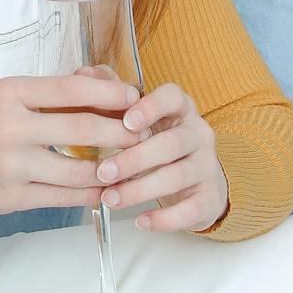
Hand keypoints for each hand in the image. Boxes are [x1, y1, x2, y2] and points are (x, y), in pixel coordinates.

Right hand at [0, 68, 135, 214]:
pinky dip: (91, 194)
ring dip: (113, 170)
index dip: (111, 93)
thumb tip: (105, 90)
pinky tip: (106, 190)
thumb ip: (50, 95)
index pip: (72, 88)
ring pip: (79, 170)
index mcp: (11, 93)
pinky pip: (63, 197)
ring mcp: (11, 166)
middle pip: (84, 129)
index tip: (134, 98)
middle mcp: (11, 127)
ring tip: (132, 166)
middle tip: (144, 135)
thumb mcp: (7, 95)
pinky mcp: (11, 197)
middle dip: (123, 133)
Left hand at [95, 81, 228, 234]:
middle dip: (135, 158)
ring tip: (110, 199)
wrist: (195, 182)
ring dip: (141, 189)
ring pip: (178, 176)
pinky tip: (141, 221)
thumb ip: (111, 95)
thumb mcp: (136, 119)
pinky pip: (190, 209)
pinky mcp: (209, 198)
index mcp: (180, 109)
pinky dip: (164, 218)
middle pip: (172, 142)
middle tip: (102, 171)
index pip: (174, 97)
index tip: (127, 122)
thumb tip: (84, 71)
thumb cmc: (156, 143)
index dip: (151, 107)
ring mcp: (207, 166)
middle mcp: (198, 134)